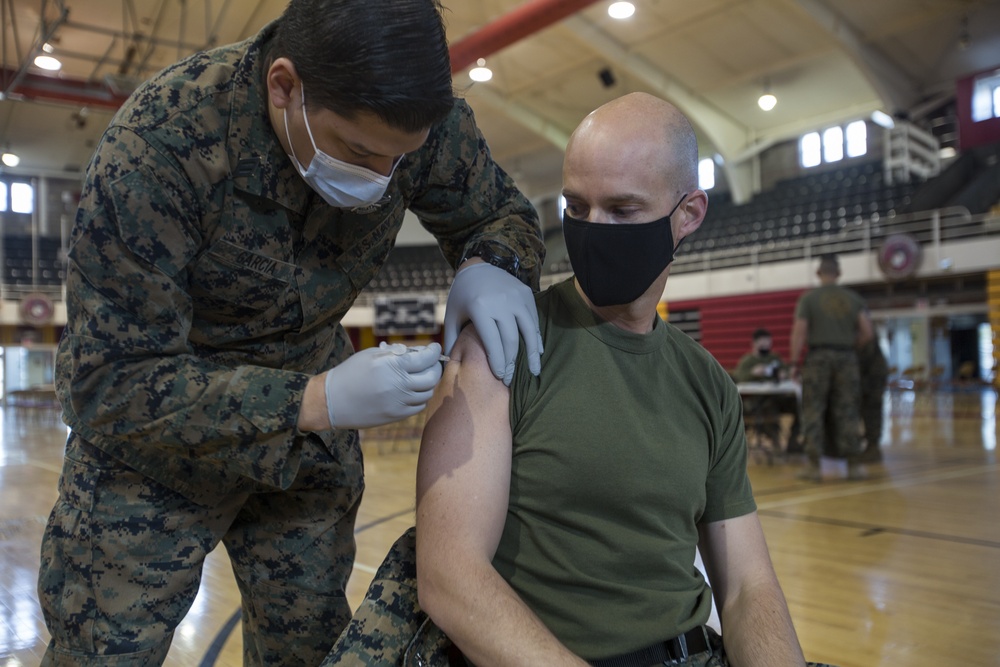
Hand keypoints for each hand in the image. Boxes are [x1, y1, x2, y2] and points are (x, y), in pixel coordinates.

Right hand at [324, 343, 443, 428]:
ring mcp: (399, 402)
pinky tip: (412, 391)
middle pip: (432, 377)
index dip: (434, 352)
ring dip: (428, 383)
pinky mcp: (396, 416)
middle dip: (435, 367)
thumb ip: (397, 353)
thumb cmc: (351, 373)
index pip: (426, 358)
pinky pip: (419, 406)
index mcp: (392, 365)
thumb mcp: (372, 355)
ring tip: (420, 377)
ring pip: (427, 393)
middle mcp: (398, 384)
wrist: (332, 400)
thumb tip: (419, 352)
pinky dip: (420, 397)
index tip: (435, 348)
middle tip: (431, 363)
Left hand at [443, 262, 541, 385]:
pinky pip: (534, 320)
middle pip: (510, 340)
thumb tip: (451, 365)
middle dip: (511, 363)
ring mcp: (516, 297)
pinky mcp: (526, 294)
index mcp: (480, 308)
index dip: (497, 362)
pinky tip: (537, 352)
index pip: (492, 342)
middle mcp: (500, 302)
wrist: (478, 265)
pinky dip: (536, 338)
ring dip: (531, 354)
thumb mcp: (452, 315)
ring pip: (527, 331)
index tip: (500, 377)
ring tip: (534, 371)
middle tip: (510, 379)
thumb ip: (452, 339)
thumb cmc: (462, 295)